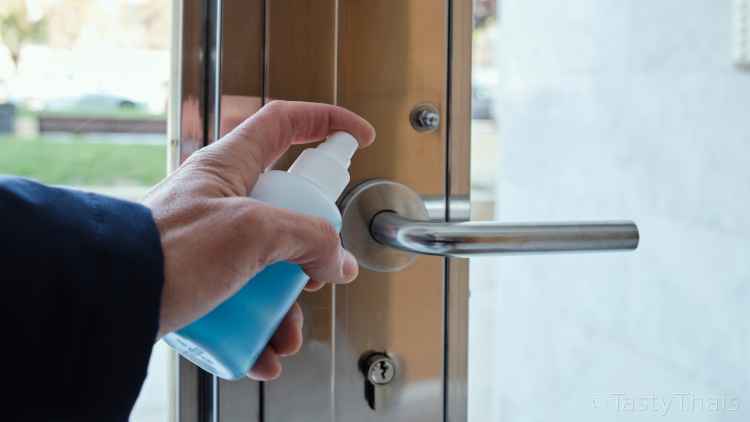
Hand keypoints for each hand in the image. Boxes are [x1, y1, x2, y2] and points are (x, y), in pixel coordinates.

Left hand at [142, 101, 374, 379]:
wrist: (107, 299)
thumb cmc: (165, 250)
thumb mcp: (251, 232)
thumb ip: (308, 239)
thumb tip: (337, 261)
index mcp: (230, 167)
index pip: (286, 124)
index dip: (327, 123)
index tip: (358, 138)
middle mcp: (222, 201)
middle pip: (288, 214)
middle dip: (311, 255)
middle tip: (316, 276)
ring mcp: (211, 243)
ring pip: (269, 267)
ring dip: (287, 308)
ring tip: (287, 335)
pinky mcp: (200, 281)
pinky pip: (244, 302)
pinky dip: (260, 330)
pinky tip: (264, 354)